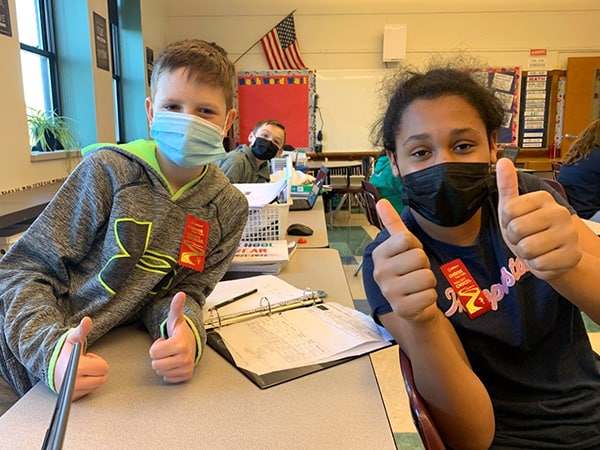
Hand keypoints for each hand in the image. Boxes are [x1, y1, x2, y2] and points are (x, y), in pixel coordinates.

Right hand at [54, 317, 108, 400]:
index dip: (96, 361)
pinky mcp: (73, 398)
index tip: (86, 358)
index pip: (103, 367)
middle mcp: (75, 383)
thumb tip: (87, 320)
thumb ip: (82, 330)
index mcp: (77, 368)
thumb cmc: (65, 353)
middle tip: (84, 364)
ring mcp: (73, 392)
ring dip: (92, 377)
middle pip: (102, 377)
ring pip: (97, 385)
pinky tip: (79, 378)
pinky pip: (90, 392)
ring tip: (81, 370)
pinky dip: (87, 385)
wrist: (50, 366)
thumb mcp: (73, 339)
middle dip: (95, 369)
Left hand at [149, 292, 195, 382]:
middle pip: (155, 364)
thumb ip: (176, 306)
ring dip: (163, 364)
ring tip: (171, 355)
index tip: (166, 341)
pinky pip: (167, 378)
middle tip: (168, 349)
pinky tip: (174, 363)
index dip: (157, 345)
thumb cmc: (180, 333)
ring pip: (160, 372)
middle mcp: (185, 358)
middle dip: (159, 356)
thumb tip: (180, 294)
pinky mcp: (186, 376)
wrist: (193, 343)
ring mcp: (186, 368)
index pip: (153, 352)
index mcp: (180, 344)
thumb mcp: (175, 319)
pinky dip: (169, 372)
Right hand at [372, 199, 437, 321]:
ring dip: (428, 282)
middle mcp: (380, 273)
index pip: (406, 239)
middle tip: (415, 272)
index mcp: (379, 255)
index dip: (415, 246)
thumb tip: (381, 201)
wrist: (412, 304)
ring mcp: (389, 292)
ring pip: (426, 277)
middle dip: (424, 265)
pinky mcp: (402, 309)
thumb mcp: (402, 246)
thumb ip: (393, 223)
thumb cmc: (408, 271)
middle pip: (419, 258)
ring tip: (418, 285)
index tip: (409, 255)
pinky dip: (430, 297)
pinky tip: (420, 298)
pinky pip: (429, 295)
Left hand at [496, 158, 581, 279]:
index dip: (507, 223)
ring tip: (534, 249)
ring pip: (527, 248)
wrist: (553, 256)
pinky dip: (536, 266)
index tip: (516, 223)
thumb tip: (502, 160)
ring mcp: (569, 234)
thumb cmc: (530, 230)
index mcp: (544, 198)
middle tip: (525, 239)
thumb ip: (507, 185)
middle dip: (515, 240)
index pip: (509, 211)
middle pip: (516, 229)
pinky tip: (544, 259)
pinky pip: (539, 264)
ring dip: (525, 254)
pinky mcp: (572, 255)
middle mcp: (560, 212)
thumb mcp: (513, 208)